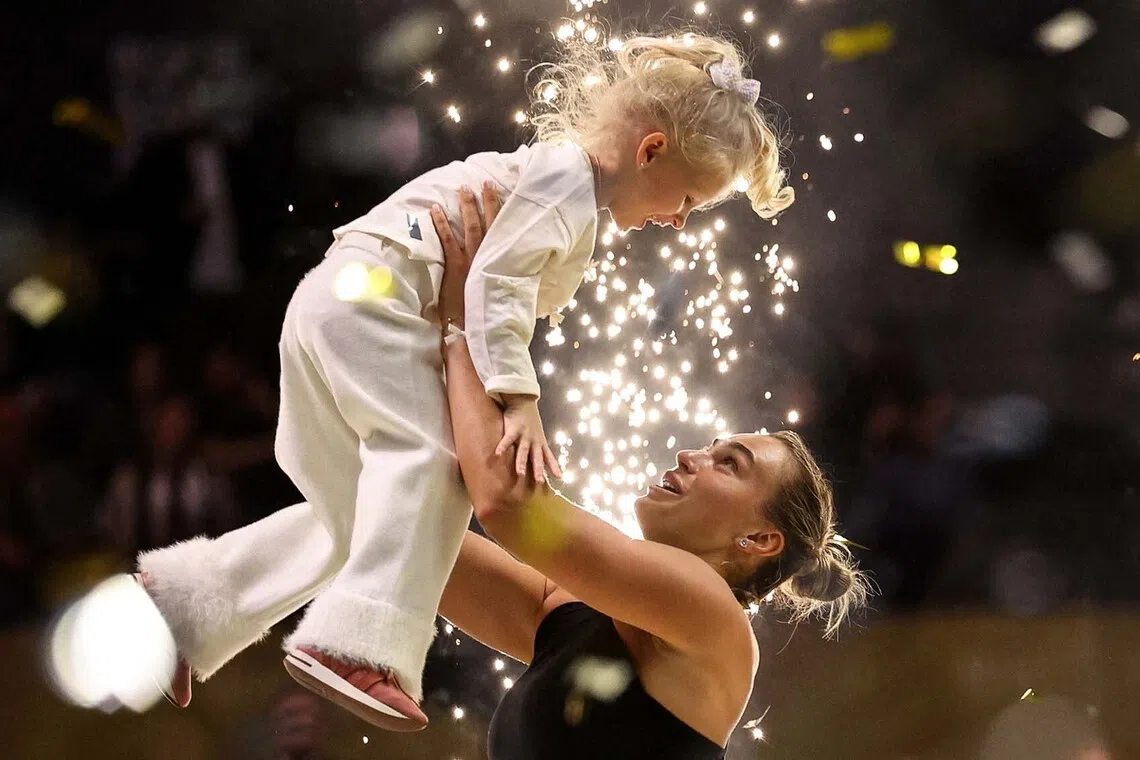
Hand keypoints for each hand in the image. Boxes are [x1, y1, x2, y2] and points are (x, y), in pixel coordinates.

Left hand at [431, 182, 502, 334]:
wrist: (477, 327)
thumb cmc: (492, 313)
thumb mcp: (508, 294)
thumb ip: (512, 282)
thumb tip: (524, 275)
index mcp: (502, 261)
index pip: (505, 232)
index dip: (505, 214)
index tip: (508, 197)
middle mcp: (489, 256)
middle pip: (489, 223)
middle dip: (488, 201)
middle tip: (485, 182)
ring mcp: (471, 258)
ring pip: (470, 226)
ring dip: (467, 206)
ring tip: (464, 188)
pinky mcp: (455, 264)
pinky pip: (446, 238)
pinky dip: (441, 222)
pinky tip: (435, 209)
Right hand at [496, 394, 563, 482]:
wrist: (524, 401)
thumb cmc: (530, 421)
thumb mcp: (538, 435)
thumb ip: (537, 448)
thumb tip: (539, 463)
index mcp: (540, 442)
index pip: (549, 457)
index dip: (554, 467)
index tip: (560, 477)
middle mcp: (534, 440)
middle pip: (537, 457)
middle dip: (538, 469)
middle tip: (539, 481)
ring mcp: (524, 435)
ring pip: (523, 451)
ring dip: (522, 462)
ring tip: (521, 473)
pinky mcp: (513, 429)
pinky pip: (507, 439)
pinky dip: (503, 446)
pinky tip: (498, 454)